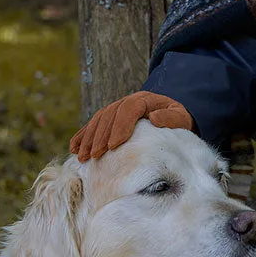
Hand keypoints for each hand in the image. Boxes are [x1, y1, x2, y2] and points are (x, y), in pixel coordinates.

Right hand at [70, 91, 193, 161]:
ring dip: (89, 138)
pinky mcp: (111, 118)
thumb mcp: (181, 118)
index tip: (114, 146)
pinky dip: (82, 135)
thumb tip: (154, 118)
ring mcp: (118, 108)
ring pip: (98, 120)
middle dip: (100, 136)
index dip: (119, 127)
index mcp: (145, 99)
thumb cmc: (179, 122)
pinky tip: (74, 148)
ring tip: (83, 157)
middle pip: (109, 115)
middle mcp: (129, 101)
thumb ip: (171, 118)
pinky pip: (93, 124)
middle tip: (95, 156)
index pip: (129, 109)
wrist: (174, 117)